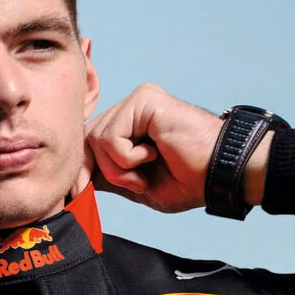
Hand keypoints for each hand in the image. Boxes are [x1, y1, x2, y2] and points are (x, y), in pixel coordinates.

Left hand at [84, 83, 268, 212]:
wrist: (221, 173)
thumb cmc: (191, 180)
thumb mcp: (138, 185)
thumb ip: (107, 177)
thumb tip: (73, 182)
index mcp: (130, 126)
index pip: (89, 144)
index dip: (83, 170)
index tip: (79, 194)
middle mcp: (131, 109)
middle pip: (87, 141)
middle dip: (104, 171)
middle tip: (138, 182)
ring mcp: (137, 101)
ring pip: (96, 139)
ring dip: (119, 168)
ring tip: (149, 170)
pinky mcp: (143, 100)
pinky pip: (111, 136)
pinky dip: (127, 158)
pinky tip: (154, 153)